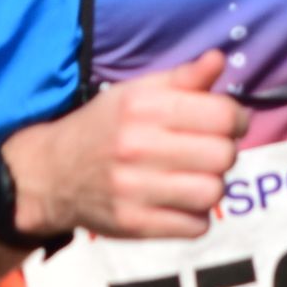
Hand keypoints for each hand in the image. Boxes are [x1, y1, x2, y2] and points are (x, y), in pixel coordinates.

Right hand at [6, 51, 245, 238]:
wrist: (50, 173)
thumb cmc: (103, 128)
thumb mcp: (136, 93)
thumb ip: (182, 79)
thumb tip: (219, 59)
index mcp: (143, 106)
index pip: (222, 115)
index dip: (236, 119)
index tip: (228, 123)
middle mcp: (137, 146)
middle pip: (223, 156)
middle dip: (224, 153)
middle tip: (208, 152)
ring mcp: (134, 189)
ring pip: (212, 193)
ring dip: (211, 186)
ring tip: (195, 178)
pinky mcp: (133, 224)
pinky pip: (195, 227)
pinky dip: (195, 217)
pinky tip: (179, 203)